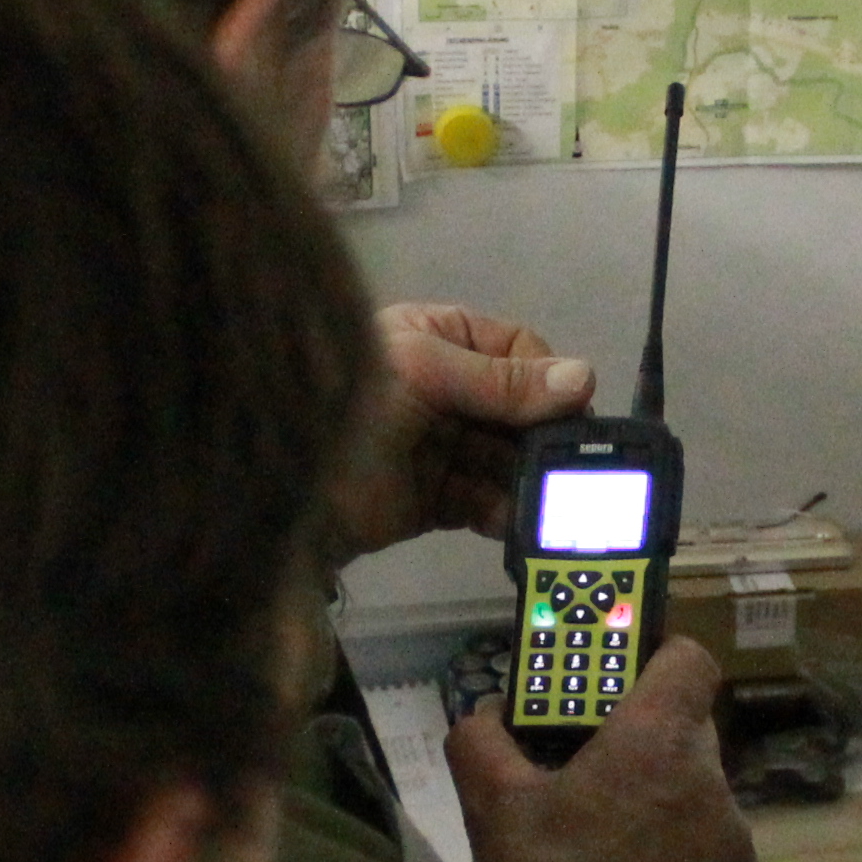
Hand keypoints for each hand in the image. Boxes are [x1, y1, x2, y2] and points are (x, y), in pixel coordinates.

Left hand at [339, 301, 595, 555]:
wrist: (279, 493)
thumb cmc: (344, 409)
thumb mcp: (420, 375)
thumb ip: (499, 380)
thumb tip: (582, 376)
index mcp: (436, 339)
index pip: (515, 349)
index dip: (546, 379)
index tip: (572, 412)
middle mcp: (442, 388)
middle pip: (518, 410)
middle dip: (542, 439)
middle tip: (572, 467)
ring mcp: (440, 445)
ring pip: (507, 460)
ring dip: (528, 481)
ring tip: (549, 503)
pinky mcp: (435, 498)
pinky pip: (486, 502)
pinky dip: (504, 513)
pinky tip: (518, 523)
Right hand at [449, 639, 759, 861]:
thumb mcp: (491, 809)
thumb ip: (482, 741)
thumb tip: (486, 714)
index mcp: (656, 740)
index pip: (687, 660)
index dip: (653, 660)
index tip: (615, 685)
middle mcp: (709, 778)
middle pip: (684, 729)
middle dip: (640, 741)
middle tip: (588, 772)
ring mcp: (732, 834)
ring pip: (695, 790)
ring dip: (658, 800)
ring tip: (604, 844)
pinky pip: (709, 842)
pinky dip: (677, 850)